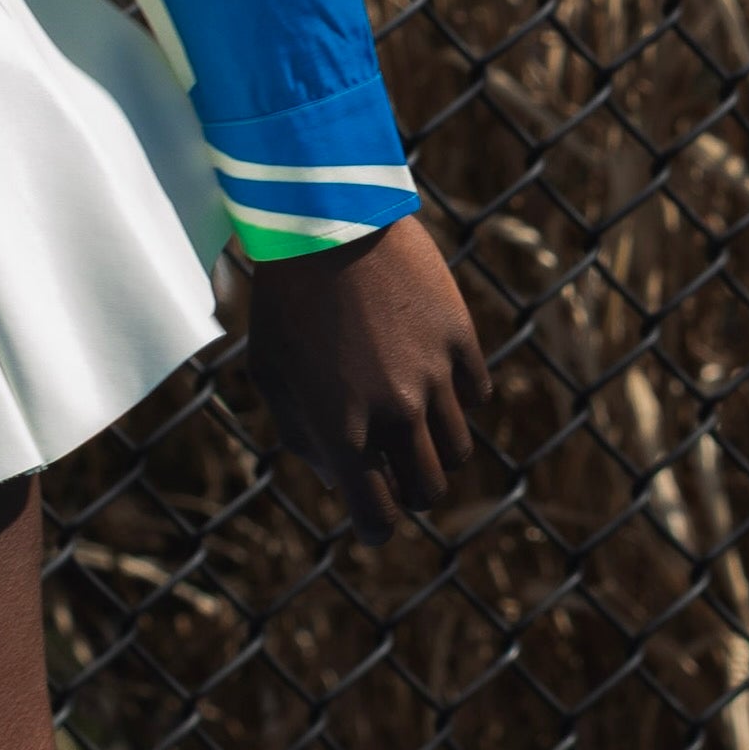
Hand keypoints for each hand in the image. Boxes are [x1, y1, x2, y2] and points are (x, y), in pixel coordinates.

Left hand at [242, 213, 491, 543]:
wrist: (325, 221)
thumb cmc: (284, 301)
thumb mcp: (272, 374)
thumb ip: (304, 437)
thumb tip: (340, 479)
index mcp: (342, 430)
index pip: (377, 518)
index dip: (376, 527)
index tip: (374, 519)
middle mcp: (395, 411)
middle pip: (428, 491)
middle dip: (411, 491)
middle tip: (397, 472)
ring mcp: (434, 375)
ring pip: (457, 451)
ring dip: (435, 448)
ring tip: (413, 423)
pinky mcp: (461, 338)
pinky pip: (476, 396)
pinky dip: (457, 399)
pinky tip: (432, 378)